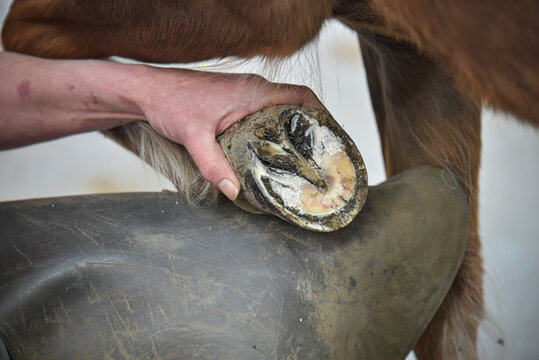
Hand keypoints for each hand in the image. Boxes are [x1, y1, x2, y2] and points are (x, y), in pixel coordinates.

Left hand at [133, 67, 323, 199]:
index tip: (332, 136)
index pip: (300, 96)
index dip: (322, 113)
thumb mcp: (194, 137)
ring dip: (293, 128)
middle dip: (311, 128)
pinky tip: (272, 149)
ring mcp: (244, 94)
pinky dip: (275, 127)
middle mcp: (253, 90)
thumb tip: (234, 192)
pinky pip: (265, 112)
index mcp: (252, 92)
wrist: (147, 91)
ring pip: (280, 109)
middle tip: (320, 156)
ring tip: (302, 156)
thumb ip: (213, 164)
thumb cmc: (171, 103)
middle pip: (295, 105)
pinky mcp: (234, 101)